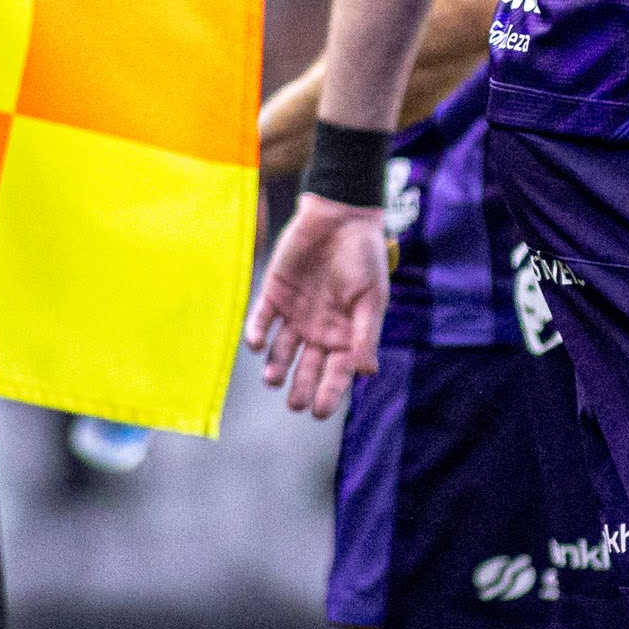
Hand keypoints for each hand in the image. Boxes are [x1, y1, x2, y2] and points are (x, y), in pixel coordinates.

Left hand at [246, 191, 387, 418]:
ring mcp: (294, 315)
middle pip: (306, 367)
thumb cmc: (364, 256)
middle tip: (294, 404)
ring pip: (281, 351)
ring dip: (275, 367)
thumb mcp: (371, 297)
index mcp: (345, 335)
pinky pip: (261, 321)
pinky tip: (256, 344)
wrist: (340, 216)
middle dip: (300, 387)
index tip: (319, 411)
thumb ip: (366, 334)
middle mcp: (318, 331)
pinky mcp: (274, 296)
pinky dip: (256, 334)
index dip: (328, 393)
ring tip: (272, 379)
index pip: (336, 372)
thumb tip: (367, 372)